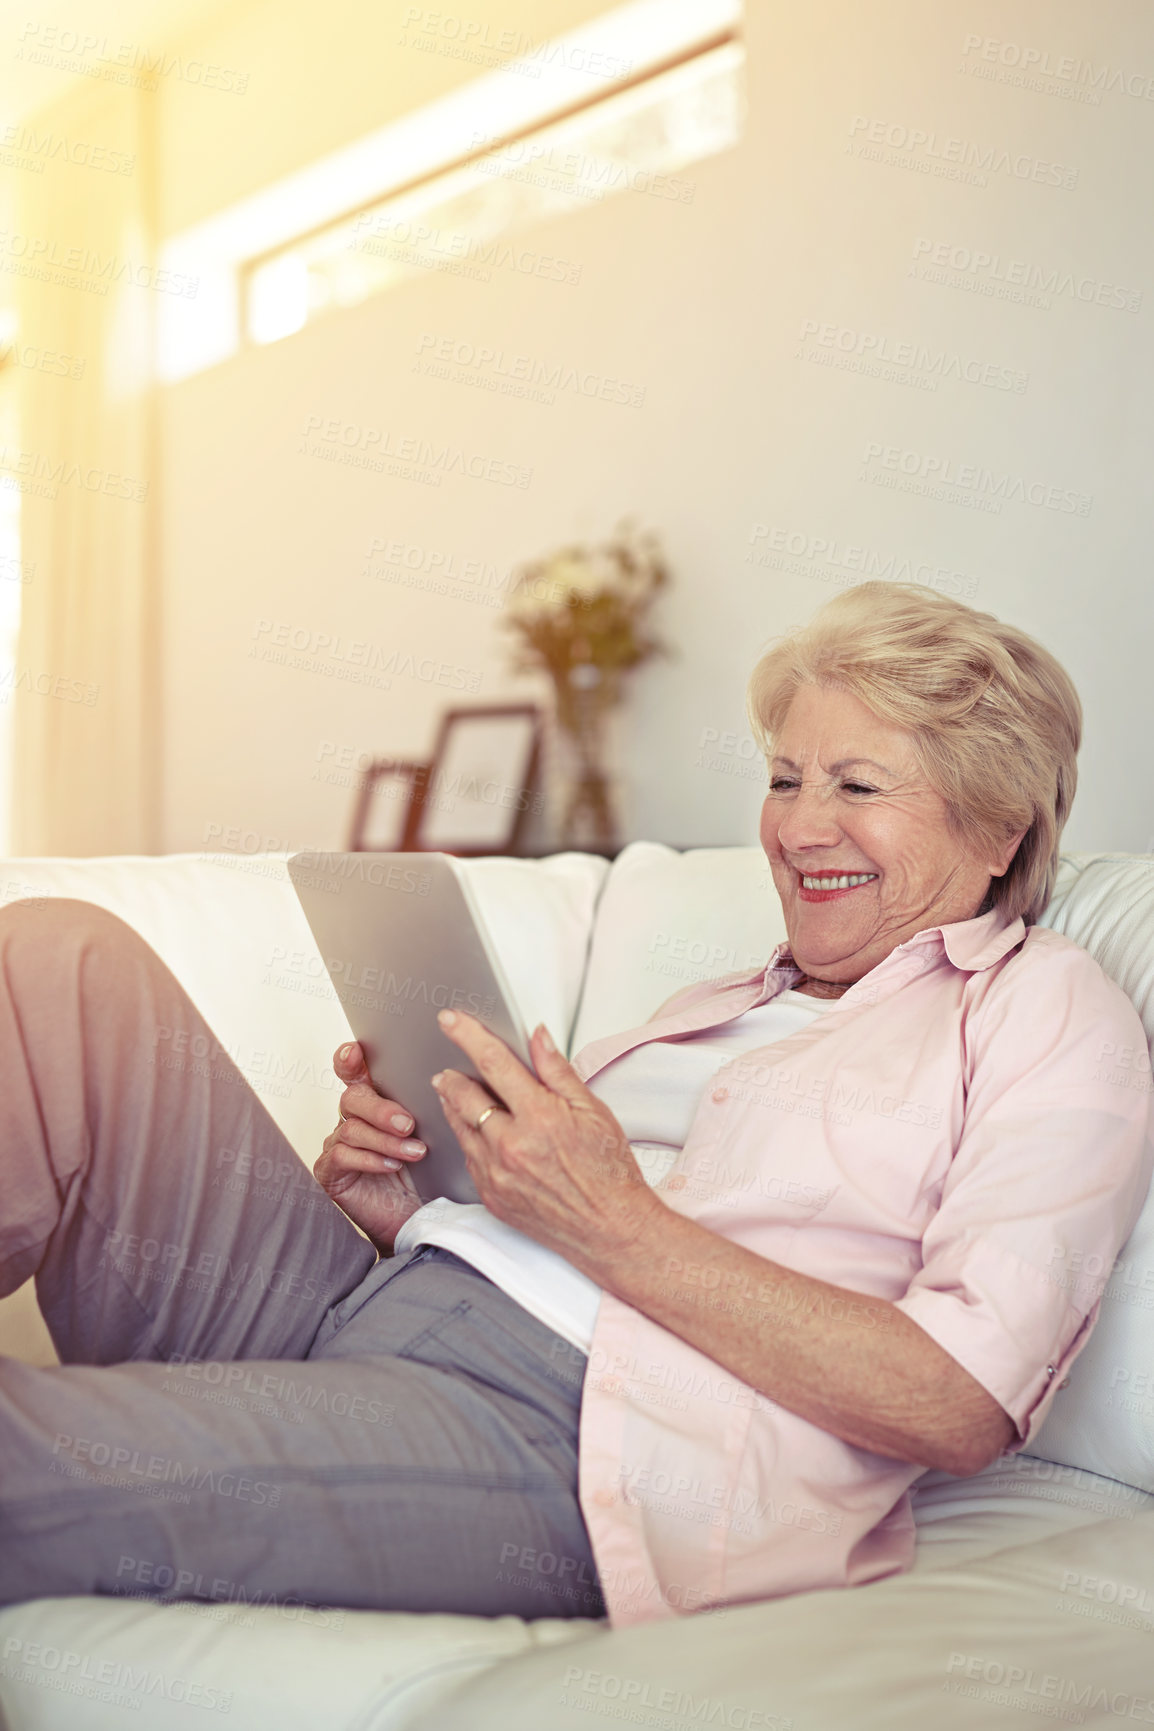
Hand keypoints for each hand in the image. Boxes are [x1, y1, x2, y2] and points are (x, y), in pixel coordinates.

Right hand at [313, 1042, 427, 1255]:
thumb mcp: (431, 1137)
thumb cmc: (424, 1178)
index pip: (356, 1073)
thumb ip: (429, 1109)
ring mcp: (338, 1145)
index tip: (355, 1051)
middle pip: (353, 1098)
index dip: (350, 1060)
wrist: (416, 1220)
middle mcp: (352, 1120)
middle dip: (381, 1109)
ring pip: (351, 1128)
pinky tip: (391, 1167)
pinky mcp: (330, 1173)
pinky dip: (370, 1159)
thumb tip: (451, 1083)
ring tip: (414, 1151)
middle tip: (408, 1123)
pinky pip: (342, 1156)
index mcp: (374, 1104)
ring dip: (386, 1140)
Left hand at [430, 1011, 662, 1279]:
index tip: (451, 1021)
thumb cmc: (609, 1172)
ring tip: (459, 1094)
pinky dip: (469, 1140)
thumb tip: (538, 1037)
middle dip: (452, 1075)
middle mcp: (511, 1146)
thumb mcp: (592, 1110)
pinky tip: (481, 1134)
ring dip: (455, 1106)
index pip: (492, 1062)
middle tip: (450, 1067)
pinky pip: (468, 1158)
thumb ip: (558, 1070)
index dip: (467, 1035)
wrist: (610, 1229)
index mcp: (538, 1117)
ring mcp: (497, 1174)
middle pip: (462, 1095)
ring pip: (459, 1127)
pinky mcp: (491, 1197)